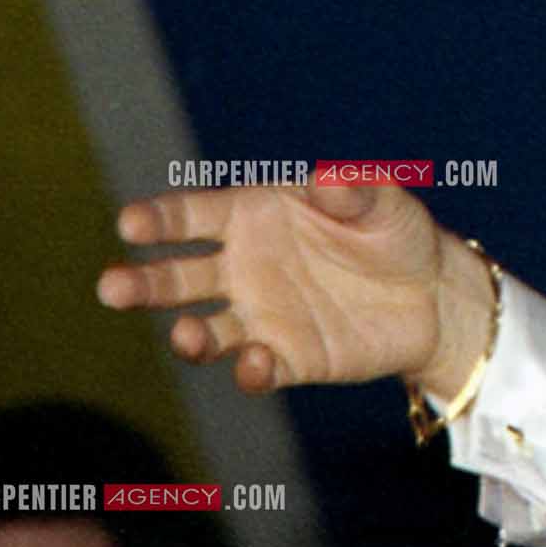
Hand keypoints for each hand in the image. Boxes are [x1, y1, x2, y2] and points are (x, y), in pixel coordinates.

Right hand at [95, 183, 495, 398]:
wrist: (433, 292)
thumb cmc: (397, 231)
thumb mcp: (385, 202)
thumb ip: (355, 191)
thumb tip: (330, 177)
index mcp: (255, 215)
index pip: (194, 214)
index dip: (160, 218)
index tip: (130, 223)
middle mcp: (244, 267)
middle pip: (178, 277)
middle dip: (143, 283)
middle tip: (111, 287)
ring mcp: (260, 316)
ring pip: (205, 330)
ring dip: (188, 335)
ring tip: (188, 334)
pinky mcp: (286, 358)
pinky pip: (255, 369)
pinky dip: (250, 369)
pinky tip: (256, 361)